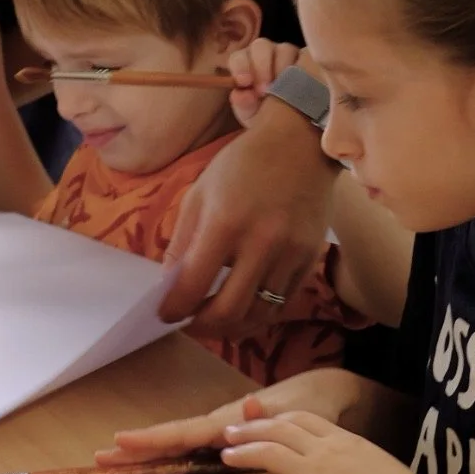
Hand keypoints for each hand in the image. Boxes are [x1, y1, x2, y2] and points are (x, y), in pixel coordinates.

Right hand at [97, 369, 353, 464]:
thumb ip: (268, 416)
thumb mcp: (293, 415)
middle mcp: (219, 425)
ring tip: (116, 458)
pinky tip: (154, 459)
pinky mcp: (229, 438)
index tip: (121, 440)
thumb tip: (247, 409)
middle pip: (171, 437)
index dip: (154, 439)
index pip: (184, 432)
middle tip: (101, 456)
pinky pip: (192, 445)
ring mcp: (222, 431)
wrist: (325, 397)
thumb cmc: (308, 407)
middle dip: (138, 446)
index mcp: (229, 421)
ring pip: (178, 441)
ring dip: (148, 449)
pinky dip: (169, 450)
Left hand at [158, 95, 337, 329]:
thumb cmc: (242, 165)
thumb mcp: (200, 193)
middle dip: (201, 327)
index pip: (193, 286)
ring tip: (214, 321)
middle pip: (227, 312)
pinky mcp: (310, 261)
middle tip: (188, 324)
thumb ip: (183, 241)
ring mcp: (290, 255)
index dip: (173, 308)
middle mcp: (260, 244)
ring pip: (258, 316)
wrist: (299, 145)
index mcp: (225, 223)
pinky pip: (282, 304)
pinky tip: (244, 308)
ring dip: (232, 328)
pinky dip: (259, 314)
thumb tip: (169, 285)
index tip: (164, 314)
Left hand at [221, 409, 426, 473]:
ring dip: (244, 454)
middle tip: (230, 432)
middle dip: (250, 429)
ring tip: (227, 456)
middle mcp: (322, 450)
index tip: (262, 421)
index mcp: (341, 438)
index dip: (276, 419)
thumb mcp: (376, 459)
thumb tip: (348, 460)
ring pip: (268, 454)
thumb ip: (354, 454)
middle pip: (276, 430)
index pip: (301, 418)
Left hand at [226, 38, 303, 126]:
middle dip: (262, 66)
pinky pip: (307, 56)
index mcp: (246, 63)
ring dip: (283, 68)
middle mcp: (265, 54)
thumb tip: (242, 95)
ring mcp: (288, 53)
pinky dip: (304, 68)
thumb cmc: (263, 114)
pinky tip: (303, 86)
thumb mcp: (251, 113)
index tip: (244, 82)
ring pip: (285, 49)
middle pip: (261, 46)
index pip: (239, 57)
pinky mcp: (308, 58)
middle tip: (265, 91)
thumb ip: (243, 103)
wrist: (289, 125)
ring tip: (285, 91)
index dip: (241, 66)